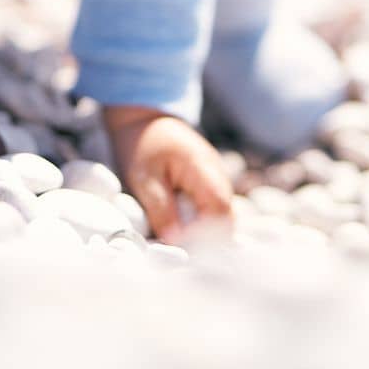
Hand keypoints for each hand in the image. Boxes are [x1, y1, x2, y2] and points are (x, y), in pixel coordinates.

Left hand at [102, 104, 233, 245]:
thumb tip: (175, 243)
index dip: (207, 235)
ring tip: (176, 238)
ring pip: (220, 216)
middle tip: (178, 249)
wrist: (143, 118)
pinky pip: (212, 209)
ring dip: (202, 231)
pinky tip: (179, 226)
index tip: (185, 250)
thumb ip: (161, 210)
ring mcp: (216, 177)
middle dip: (206, 238)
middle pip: (226, 217)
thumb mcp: (144, 178)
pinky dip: (199, 221)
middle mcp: (217, 173)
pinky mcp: (209, 183)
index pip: (220, 210)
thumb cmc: (142, 144)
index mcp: (203, 168)